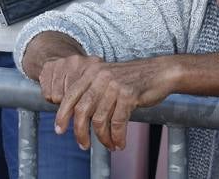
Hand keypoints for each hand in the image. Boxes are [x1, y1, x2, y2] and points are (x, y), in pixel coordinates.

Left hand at [48, 57, 166, 150]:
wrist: (158, 72)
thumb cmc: (132, 79)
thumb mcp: (107, 79)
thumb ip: (92, 92)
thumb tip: (77, 117)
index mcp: (91, 72)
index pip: (70, 95)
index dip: (62, 114)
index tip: (59, 129)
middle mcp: (100, 77)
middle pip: (81, 110)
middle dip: (80, 132)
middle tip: (83, 145)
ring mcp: (114, 86)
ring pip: (99, 120)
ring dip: (102, 138)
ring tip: (108, 145)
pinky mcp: (128, 95)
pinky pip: (117, 123)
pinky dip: (117, 137)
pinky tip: (120, 143)